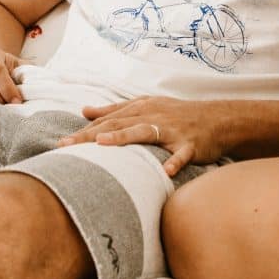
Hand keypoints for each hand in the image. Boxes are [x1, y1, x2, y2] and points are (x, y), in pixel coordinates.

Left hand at [58, 97, 225, 176]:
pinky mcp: (190, 144)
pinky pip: (181, 154)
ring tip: (104, 144)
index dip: (84, 131)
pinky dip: (174, 161)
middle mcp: (153, 116)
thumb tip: (85, 111)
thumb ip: (115, 109)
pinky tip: (166, 171)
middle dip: (91, 135)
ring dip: (124, 137)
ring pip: (145, 132)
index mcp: (141, 108)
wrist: (218, 119)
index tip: (60, 143)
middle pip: (118, 124)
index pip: (107, 119)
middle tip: (67, 146)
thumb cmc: (177, 115)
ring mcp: (172, 130)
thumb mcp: (146, 106)